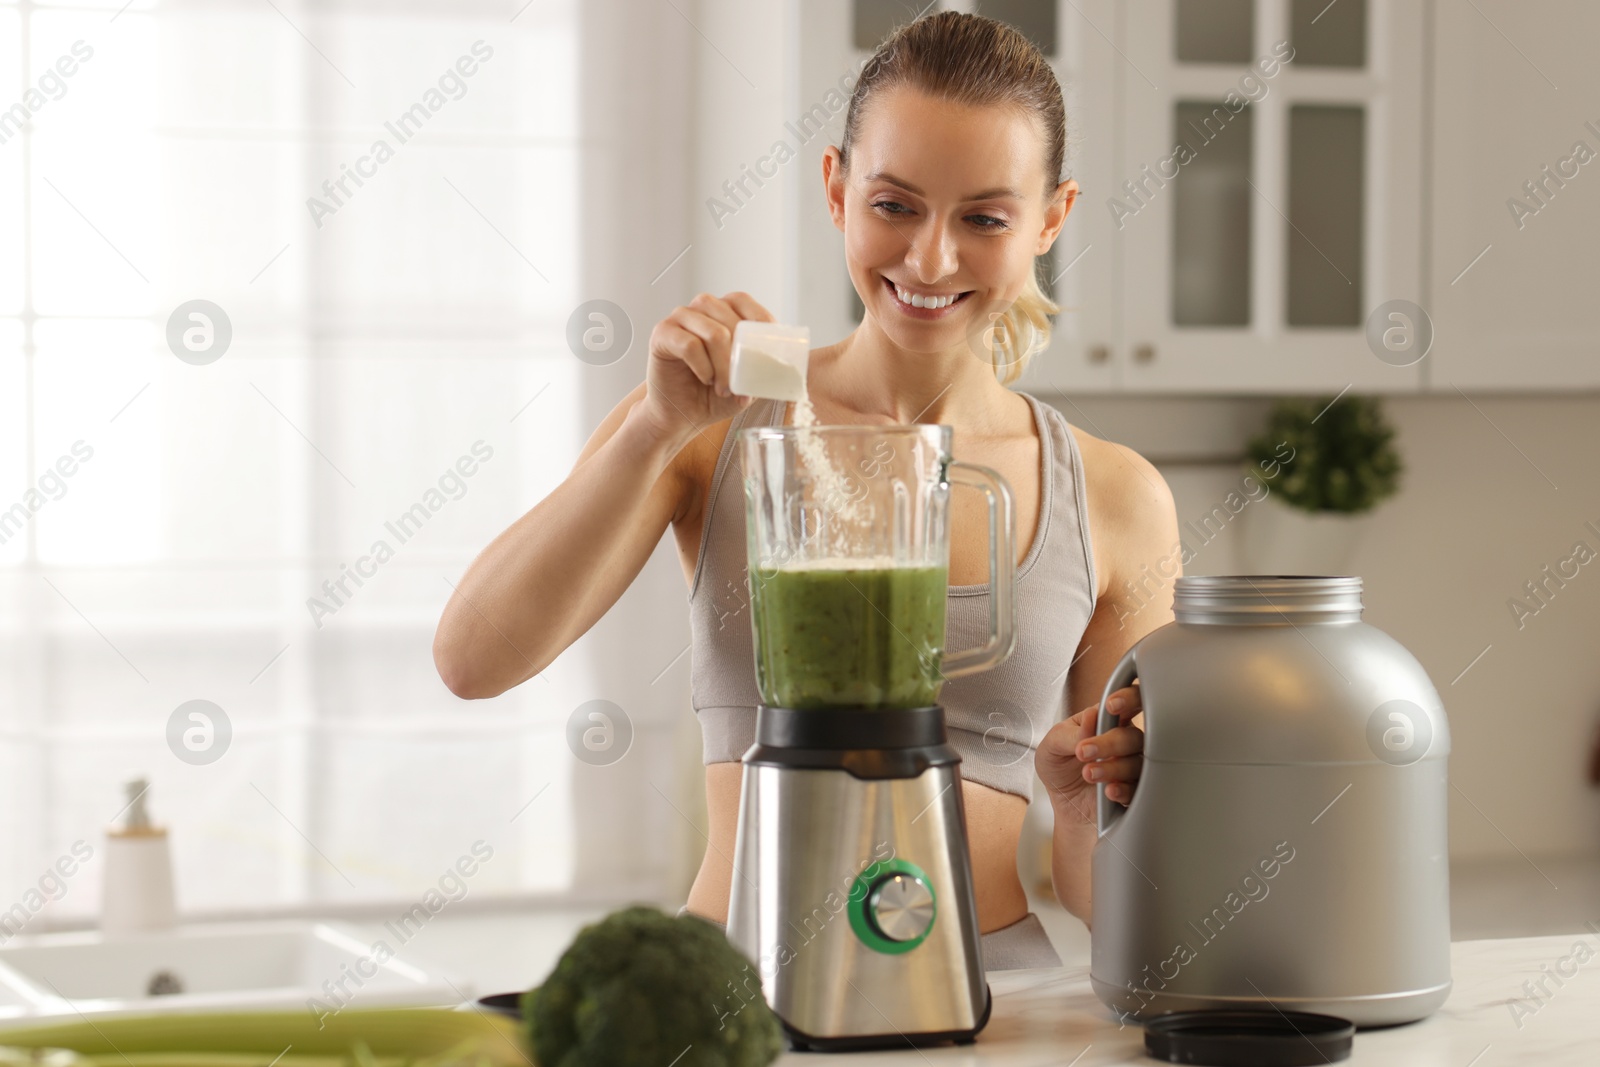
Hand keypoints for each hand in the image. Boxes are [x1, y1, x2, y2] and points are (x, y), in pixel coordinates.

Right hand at [637, 291, 774, 445]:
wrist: (681, 416)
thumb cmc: (712, 396)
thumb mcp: (746, 384)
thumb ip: (762, 371)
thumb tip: (783, 369)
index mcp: (721, 311)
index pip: (742, 300)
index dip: (760, 319)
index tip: (770, 347)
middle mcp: (700, 309)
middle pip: (728, 318)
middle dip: (742, 354)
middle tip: (741, 383)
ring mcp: (679, 319)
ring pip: (712, 332)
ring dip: (724, 363)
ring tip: (723, 387)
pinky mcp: (662, 334)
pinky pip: (688, 344)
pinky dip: (702, 366)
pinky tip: (705, 379)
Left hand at [1036, 681, 1144, 825]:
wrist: (1061, 802)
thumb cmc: (1059, 765)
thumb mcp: (1052, 745)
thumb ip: (1071, 732)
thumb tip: (1092, 718)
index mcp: (1108, 721)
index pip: (1129, 701)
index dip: (1128, 698)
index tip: (1112, 706)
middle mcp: (1125, 741)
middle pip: (1134, 736)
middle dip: (1110, 743)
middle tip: (1083, 752)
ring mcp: (1132, 766)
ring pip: (1137, 763)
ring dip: (1112, 768)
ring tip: (1088, 774)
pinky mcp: (1134, 791)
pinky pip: (1139, 790)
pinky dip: (1124, 789)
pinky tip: (1108, 791)